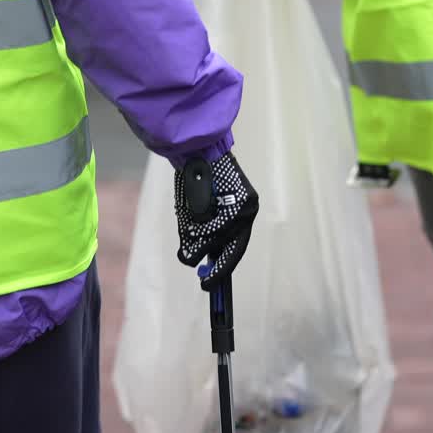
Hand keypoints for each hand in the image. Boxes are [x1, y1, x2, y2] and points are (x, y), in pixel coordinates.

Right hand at [175, 152, 258, 290]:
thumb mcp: (198, 209)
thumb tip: (196, 258)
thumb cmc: (194, 178)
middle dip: (219, 269)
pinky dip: (197, 229)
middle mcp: (246, 212)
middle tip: (204, 284)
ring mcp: (244, 208)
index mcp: (240, 212)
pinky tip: (191, 221)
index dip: (222, 265)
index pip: (234, 246)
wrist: (197, 148)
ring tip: (186, 242)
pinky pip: (213, 228)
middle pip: (234, 250)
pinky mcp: (238, 203)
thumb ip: (200, 231)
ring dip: (197, 245)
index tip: (208, 282)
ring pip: (219, 241)